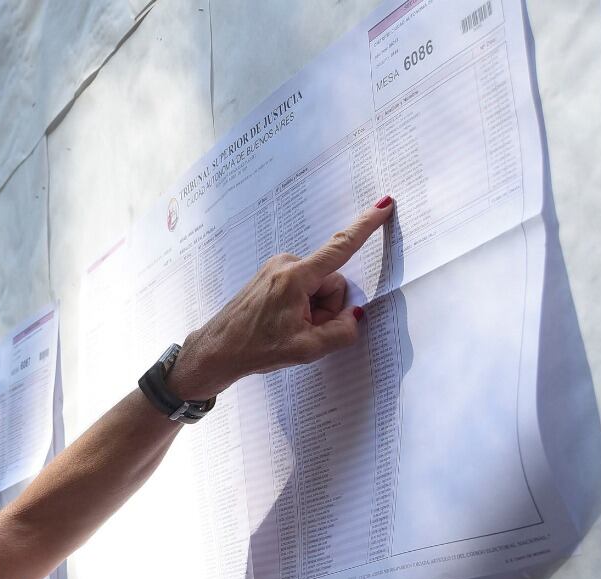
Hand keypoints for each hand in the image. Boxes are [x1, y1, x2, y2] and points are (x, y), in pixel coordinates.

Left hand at [166, 196, 395, 400]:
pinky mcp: (271, 276)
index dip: (366, 227)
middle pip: (332, 281)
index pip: (340, 247)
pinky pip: (303, 288)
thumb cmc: (254, 348)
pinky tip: (283, 324)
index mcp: (295, 277)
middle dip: (328, 308)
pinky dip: (302, 307)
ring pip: (318, 287)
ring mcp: (276, 268)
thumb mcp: (306, 349)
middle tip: (305, 331)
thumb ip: (341, 332)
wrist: (216, 351)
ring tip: (290, 329)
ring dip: (314, 310)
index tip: (384, 206)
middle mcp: (286, 265)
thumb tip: (354, 316)